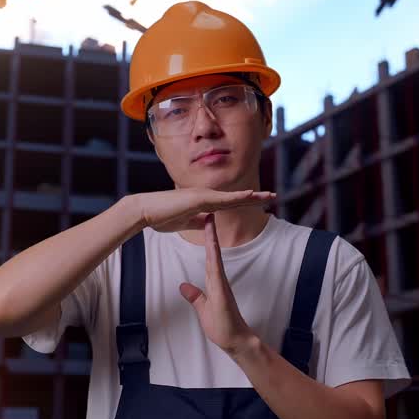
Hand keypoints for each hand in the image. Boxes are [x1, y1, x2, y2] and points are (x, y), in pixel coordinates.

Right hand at [133, 187, 275, 233]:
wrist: (145, 211)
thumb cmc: (161, 217)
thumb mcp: (184, 223)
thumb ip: (198, 221)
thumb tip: (208, 222)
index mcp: (203, 202)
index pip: (230, 202)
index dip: (245, 201)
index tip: (260, 201)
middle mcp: (206, 196)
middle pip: (236, 197)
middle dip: (255, 197)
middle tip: (273, 195)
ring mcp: (203, 195)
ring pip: (232, 196)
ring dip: (252, 196)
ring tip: (268, 195)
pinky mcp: (198, 198)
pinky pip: (222, 198)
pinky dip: (237, 196)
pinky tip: (249, 195)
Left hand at [179, 213, 257, 355]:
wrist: (236, 341)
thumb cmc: (222, 327)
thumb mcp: (202, 309)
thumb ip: (195, 296)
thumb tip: (184, 286)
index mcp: (213, 282)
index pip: (209, 256)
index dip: (206, 240)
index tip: (203, 225)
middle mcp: (218, 280)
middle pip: (212, 251)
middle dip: (210, 232)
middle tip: (209, 212)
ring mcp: (221, 285)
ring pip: (215, 257)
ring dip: (212, 239)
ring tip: (210, 221)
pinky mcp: (222, 292)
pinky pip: (217, 271)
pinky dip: (214, 258)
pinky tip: (213, 247)